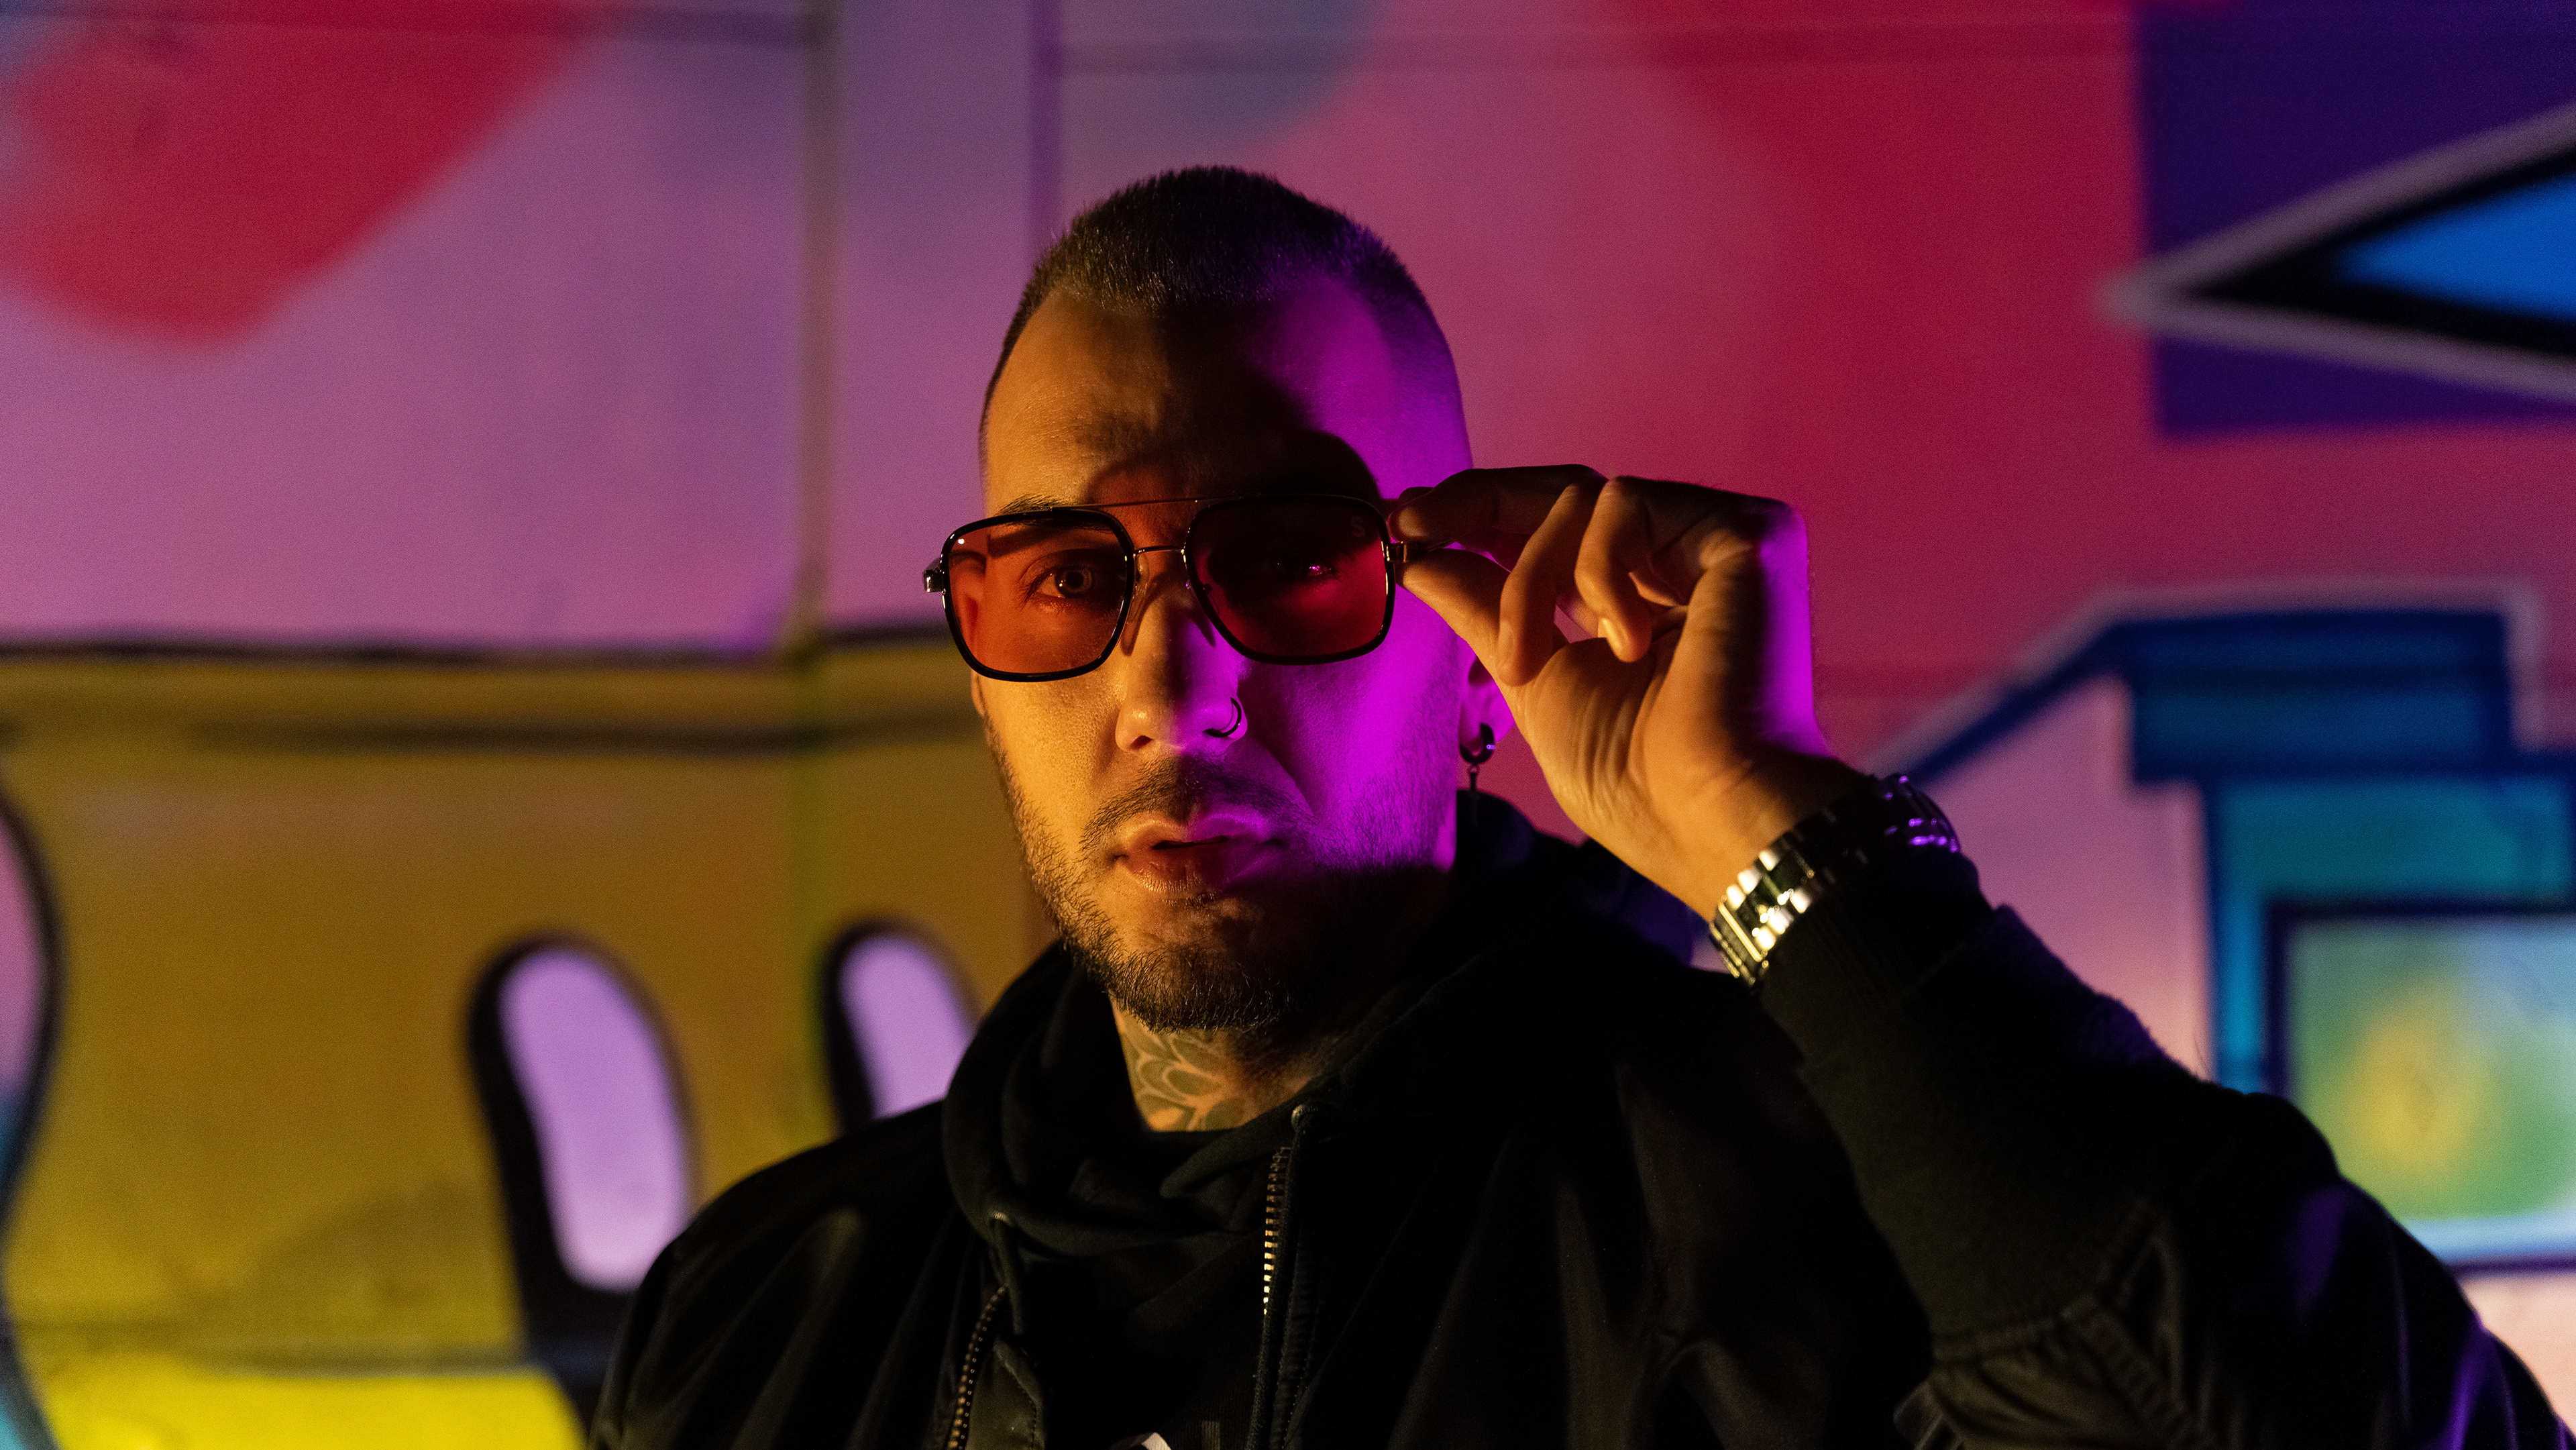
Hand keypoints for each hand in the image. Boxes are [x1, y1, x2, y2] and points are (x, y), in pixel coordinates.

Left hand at [1393, 466, 1865, 917]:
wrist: (1705, 814)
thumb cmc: (1630, 777)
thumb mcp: (1530, 677)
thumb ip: (1483, 609)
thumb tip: (1421, 556)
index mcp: (1640, 597)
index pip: (1554, 527)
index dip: (1480, 516)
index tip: (1407, 524)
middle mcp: (1683, 560)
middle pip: (1566, 492)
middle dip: (1478, 504)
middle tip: (1414, 521)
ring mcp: (1716, 541)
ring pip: (1582, 501)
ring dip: (1529, 581)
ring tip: (1529, 661)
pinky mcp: (1747, 531)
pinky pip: (1625, 503)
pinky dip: (1596, 570)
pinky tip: (1627, 643)